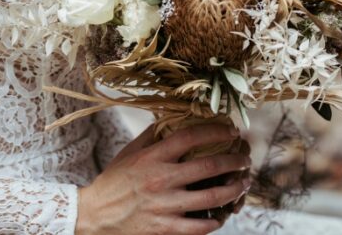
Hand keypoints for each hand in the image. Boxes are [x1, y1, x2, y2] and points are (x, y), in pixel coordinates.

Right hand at [76, 121, 251, 234]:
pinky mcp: (167, 228)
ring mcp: (165, 206)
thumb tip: (171, 118)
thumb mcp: (129, 153)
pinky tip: (222, 214)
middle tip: (244, 158)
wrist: (97, 214)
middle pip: (208, 166)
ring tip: (243, 183)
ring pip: (212, 197)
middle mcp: (160, 179)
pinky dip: (216, 220)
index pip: (188, 137)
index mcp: (151, 157)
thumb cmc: (114, 181)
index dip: (214, 131)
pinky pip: (201, 226)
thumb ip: (151, 137)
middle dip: (234, 161)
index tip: (229, 130)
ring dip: (234, 189)